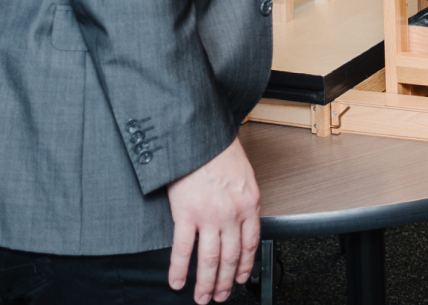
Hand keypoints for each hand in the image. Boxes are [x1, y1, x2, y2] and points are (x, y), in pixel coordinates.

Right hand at [167, 136, 260, 302]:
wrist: (201, 138)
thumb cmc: (220, 152)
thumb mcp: (245, 177)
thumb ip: (244, 201)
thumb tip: (241, 222)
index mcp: (249, 204)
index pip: (250, 244)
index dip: (244, 266)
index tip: (240, 278)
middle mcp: (231, 214)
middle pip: (230, 257)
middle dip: (224, 281)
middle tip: (219, 296)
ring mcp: (209, 216)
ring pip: (209, 259)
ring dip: (205, 282)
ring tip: (201, 297)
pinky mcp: (186, 214)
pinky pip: (182, 249)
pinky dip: (178, 269)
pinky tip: (177, 281)